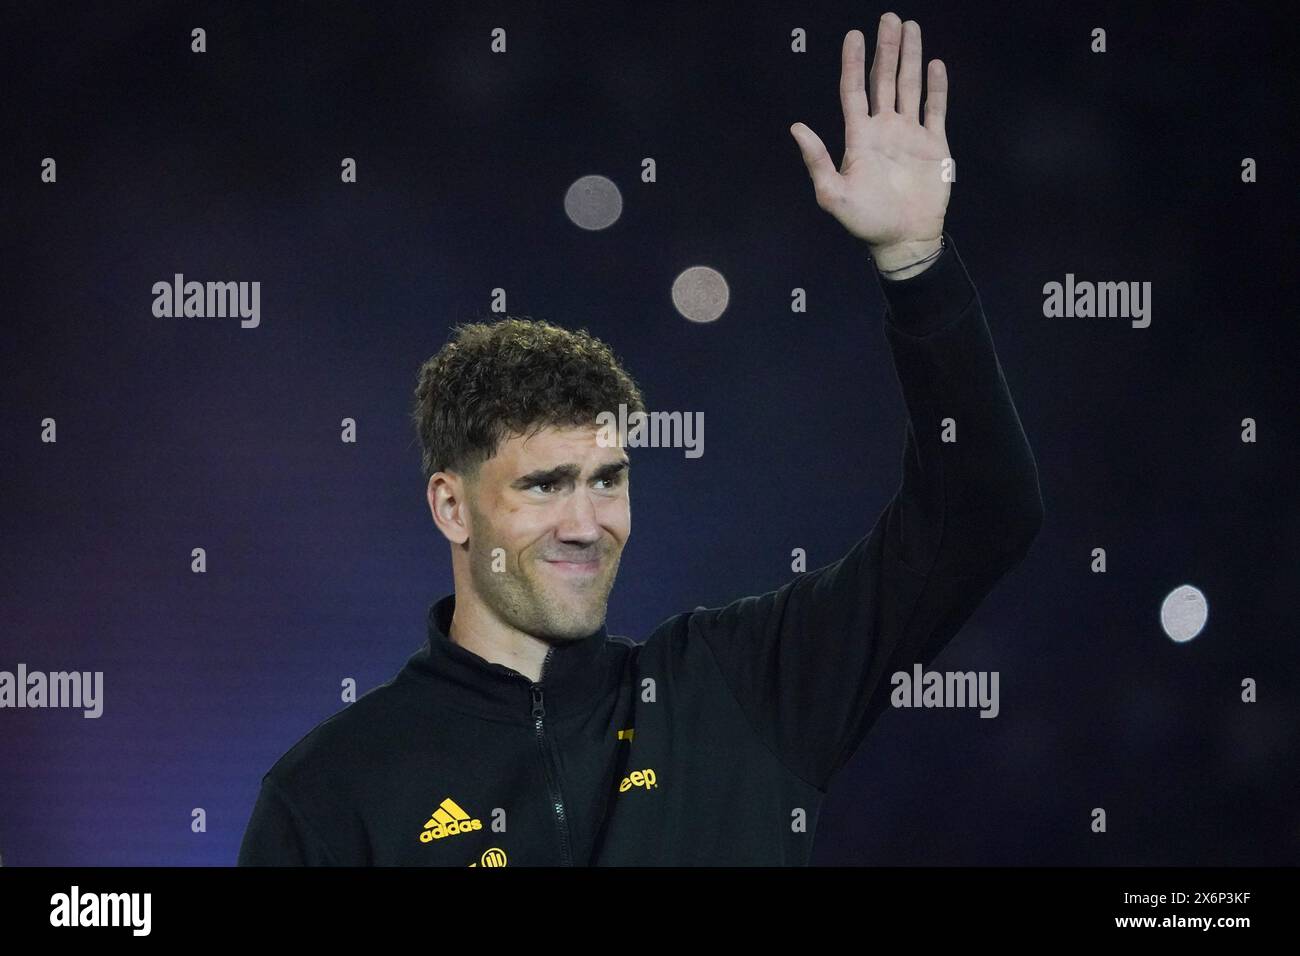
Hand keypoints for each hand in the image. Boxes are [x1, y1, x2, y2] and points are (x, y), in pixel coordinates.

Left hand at [790, 14, 950, 270]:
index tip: (853, 35)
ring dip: (909, 58)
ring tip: (910, 28)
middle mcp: (884, 130)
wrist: (903, 239)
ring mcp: (909, 135)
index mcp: (859, 138)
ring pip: (908, 87)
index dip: (853, 63)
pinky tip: (934, 64)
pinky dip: (936, 87)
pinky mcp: (933, 145)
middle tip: (888, 18)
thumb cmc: (865, 221)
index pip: (854, 91)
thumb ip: (816, 160)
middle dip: (886, 50)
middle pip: (883, 81)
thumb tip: (796, 127)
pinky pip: (935, 109)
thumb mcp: (833, 195)